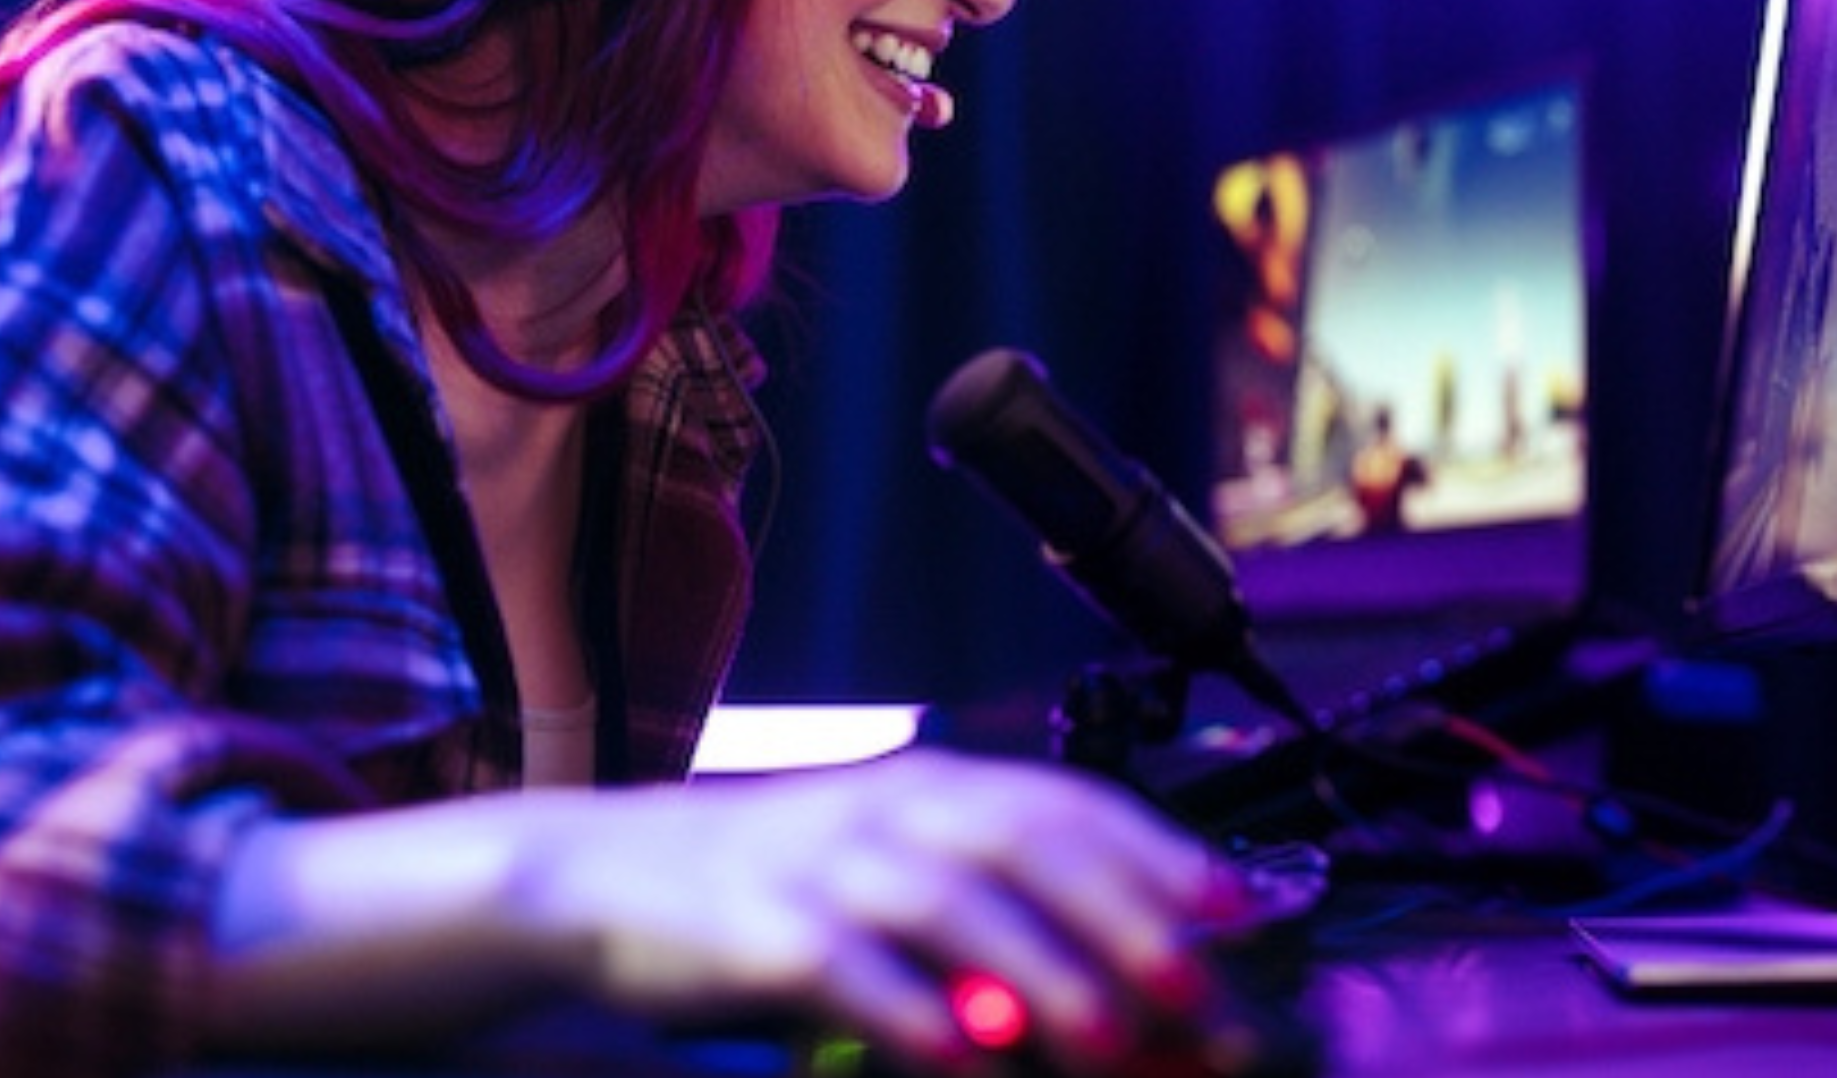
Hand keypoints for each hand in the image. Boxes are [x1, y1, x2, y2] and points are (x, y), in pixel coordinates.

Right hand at [520, 748, 1230, 1071]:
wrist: (596, 873)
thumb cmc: (766, 878)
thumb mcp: (882, 862)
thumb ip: (992, 902)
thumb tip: (1125, 973)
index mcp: (928, 787)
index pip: (1065, 802)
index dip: (1158, 852)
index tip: (1240, 909)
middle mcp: (884, 812)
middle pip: (1023, 845)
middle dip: (1121, 914)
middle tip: (1198, 988)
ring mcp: (818, 866)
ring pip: (948, 904)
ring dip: (1035, 969)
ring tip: (1105, 1035)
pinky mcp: (756, 932)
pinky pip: (844, 970)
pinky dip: (909, 1014)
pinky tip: (964, 1062)